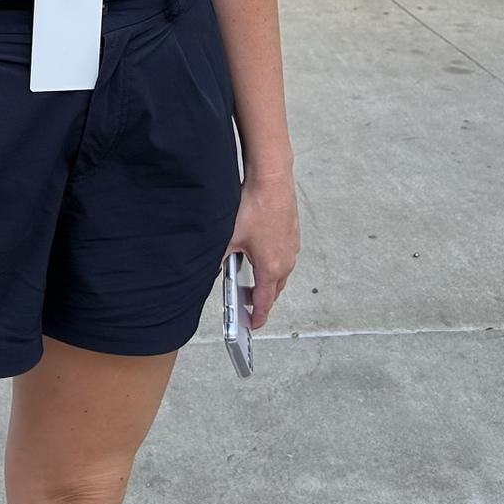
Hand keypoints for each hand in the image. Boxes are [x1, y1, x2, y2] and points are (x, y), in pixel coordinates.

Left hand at [226, 168, 299, 329]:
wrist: (272, 179)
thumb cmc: (255, 205)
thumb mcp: (229, 237)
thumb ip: (219, 259)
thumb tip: (211, 270)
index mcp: (271, 266)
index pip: (265, 301)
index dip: (257, 316)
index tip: (252, 325)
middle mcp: (286, 260)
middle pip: (274, 290)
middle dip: (261, 300)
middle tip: (246, 305)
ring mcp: (291, 246)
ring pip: (280, 273)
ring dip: (267, 281)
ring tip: (251, 282)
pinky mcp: (292, 233)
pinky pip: (284, 257)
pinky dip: (273, 263)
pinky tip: (259, 255)